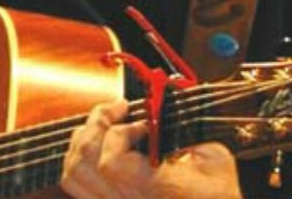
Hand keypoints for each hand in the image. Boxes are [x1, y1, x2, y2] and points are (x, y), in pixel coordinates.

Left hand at [61, 99, 242, 198]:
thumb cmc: (219, 198)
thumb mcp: (216, 160)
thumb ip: (186, 130)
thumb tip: (161, 103)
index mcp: (153, 191)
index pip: (109, 162)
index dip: (119, 133)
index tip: (141, 122)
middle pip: (81, 163)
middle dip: (95, 124)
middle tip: (117, 109)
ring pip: (72, 175)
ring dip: (84, 140)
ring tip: (106, 125)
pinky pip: (77, 188)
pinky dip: (81, 161)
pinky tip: (103, 149)